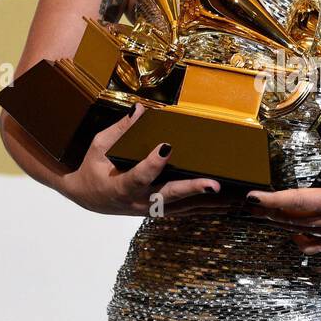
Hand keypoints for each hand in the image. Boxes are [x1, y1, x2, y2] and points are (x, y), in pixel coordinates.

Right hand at [56, 103, 232, 217]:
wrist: (88, 198)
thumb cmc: (93, 169)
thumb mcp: (99, 147)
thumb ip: (119, 130)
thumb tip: (140, 109)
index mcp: (120, 186)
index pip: (139, 175)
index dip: (153, 163)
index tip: (166, 147)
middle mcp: (139, 201)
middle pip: (168, 196)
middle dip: (192, 189)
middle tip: (214, 184)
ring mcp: (151, 209)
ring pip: (183, 207)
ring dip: (208, 202)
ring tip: (232, 195)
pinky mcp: (159, 211)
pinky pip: (185, 210)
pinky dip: (205, 207)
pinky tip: (225, 203)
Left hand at [243, 147, 320, 253]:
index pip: (300, 202)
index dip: (274, 201)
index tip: (253, 198)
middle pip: (294, 219)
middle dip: (268, 212)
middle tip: (247, 205)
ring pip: (302, 231)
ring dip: (280, 223)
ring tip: (262, 216)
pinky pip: (319, 243)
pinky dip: (302, 240)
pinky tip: (296, 236)